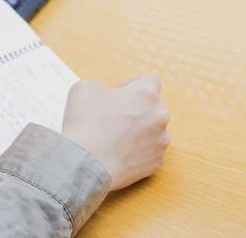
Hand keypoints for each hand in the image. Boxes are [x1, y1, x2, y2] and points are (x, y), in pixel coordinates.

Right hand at [61, 74, 169, 191]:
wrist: (86, 164)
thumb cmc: (86, 124)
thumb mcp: (84, 88)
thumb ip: (102, 86)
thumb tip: (107, 96)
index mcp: (145, 94)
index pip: (150, 80)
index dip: (132, 85)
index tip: (118, 95)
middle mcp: (159, 115)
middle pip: (152, 106)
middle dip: (136, 109)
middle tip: (113, 117)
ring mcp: (161, 141)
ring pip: (153, 129)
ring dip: (138, 130)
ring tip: (114, 137)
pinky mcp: (157, 162)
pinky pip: (150, 151)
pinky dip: (137, 150)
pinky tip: (118, 152)